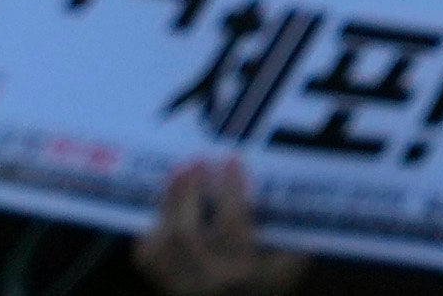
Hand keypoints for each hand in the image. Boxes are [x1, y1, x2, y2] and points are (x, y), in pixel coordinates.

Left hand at [142, 155, 314, 294]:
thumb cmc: (268, 290)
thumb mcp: (291, 267)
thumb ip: (294, 235)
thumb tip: (293, 188)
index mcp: (242, 271)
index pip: (232, 226)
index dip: (230, 191)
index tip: (232, 160)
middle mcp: (207, 279)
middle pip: (186, 234)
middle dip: (188, 194)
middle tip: (196, 161)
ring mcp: (181, 284)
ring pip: (163, 243)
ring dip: (168, 203)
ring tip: (177, 172)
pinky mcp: (166, 285)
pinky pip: (148, 257)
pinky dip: (152, 228)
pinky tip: (164, 205)